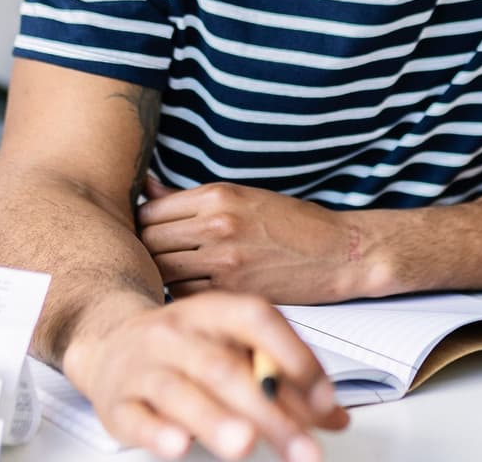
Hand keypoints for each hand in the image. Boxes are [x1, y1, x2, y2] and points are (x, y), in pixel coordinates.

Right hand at [63, 291, 349, 461]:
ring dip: (215, 420)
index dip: (294, 357)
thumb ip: (285, 379)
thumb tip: (333, 416)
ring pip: (180, 391)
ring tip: (245, 443)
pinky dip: (158, 433)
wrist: (110, 342)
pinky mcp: (117, 403)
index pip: (257, 321)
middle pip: (224, 367)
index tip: (323, 400)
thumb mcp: (234, 347)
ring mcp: (144, 367)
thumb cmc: (184, 347)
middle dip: (267, 410)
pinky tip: (179, 444)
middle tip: (300, 446)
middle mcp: (177, 333)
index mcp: (213, 311)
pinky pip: (136, 417)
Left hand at [139, 174, 376, 302]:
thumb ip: (191, 198)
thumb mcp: (242, 196)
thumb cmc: (292, 224)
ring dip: (161, 274)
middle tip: (154, 258)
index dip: (143, 224)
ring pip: (162, 269)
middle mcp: (217, 224)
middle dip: (146, 250)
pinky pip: (184, 294)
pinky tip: (194, 290)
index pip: (150, 210)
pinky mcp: (233, 290)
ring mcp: (224, 259)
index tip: (149, 233)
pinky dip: (183, 294)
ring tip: (170, 275)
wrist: (338, 252)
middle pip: (149, 240)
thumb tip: (147, 187)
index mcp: (217, 195)